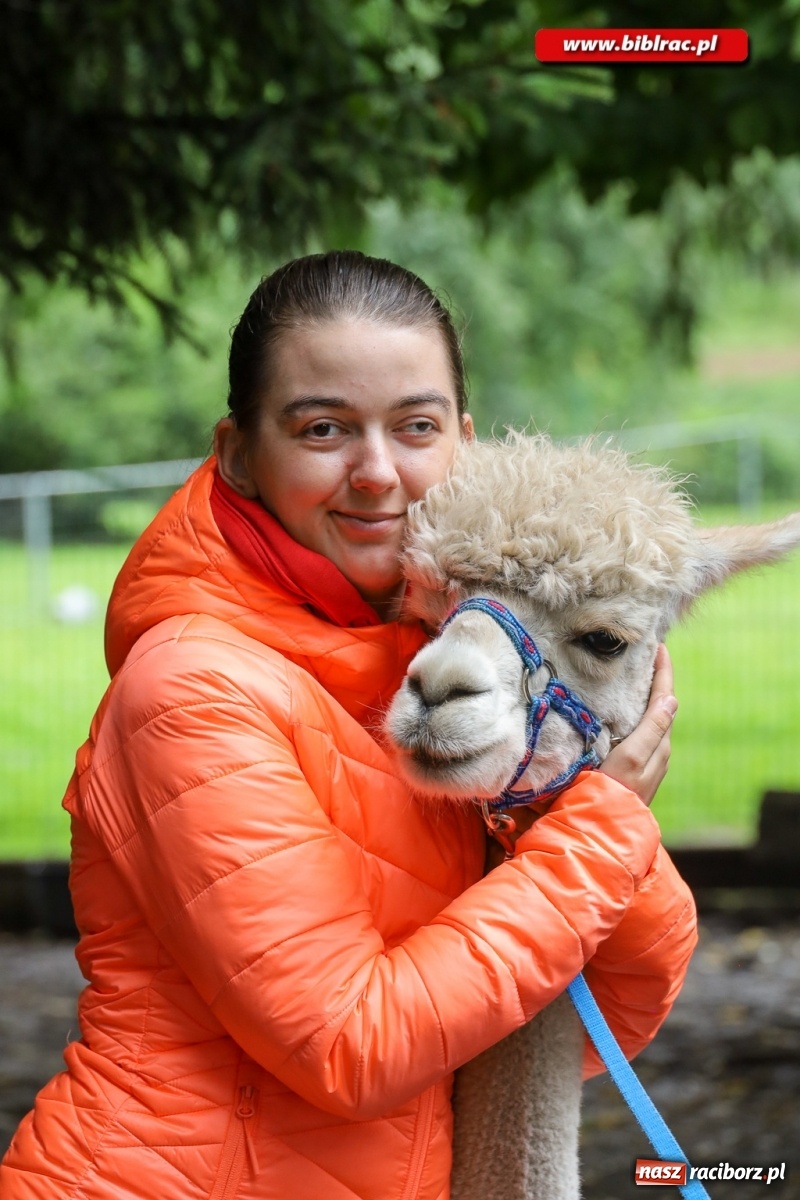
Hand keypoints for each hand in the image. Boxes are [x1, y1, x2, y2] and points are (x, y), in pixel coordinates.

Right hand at [599, 644, 676, 807]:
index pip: (665, 700)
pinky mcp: (630, 768)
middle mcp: (656, 752)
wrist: (599, 827)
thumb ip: (651, 729)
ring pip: (650, 720)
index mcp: (658, 744)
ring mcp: (644, 761)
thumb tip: (671, 699)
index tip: (659, 647)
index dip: (664, 672)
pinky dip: (635, 714)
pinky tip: (623, 711)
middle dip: (656, 680)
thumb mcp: (632, 757)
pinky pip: (638, 733)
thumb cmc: (612, 790)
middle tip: (645, 655)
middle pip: (660, 707)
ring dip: (645, 697)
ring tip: (634, 676)